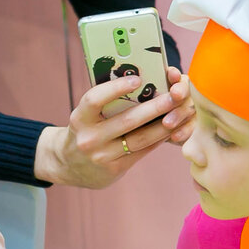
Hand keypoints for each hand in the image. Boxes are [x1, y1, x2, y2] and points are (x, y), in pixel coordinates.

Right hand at [34, 66, 194, 187]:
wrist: (68, 165)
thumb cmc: (84, 130)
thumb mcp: (86, 116)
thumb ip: (106, 103)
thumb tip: (141, 83)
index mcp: (80, 119)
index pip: (95, 100)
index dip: (116, 88)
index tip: (137, 79)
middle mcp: (89, 138)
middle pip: (127, 121)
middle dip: (154, 107)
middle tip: (173, 96)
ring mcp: (102, 156)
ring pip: (140, 139)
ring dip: (164, 126)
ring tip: (180, 113)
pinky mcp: (114, 169)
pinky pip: (141, 152)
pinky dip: (158, 139)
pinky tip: (171, 129)